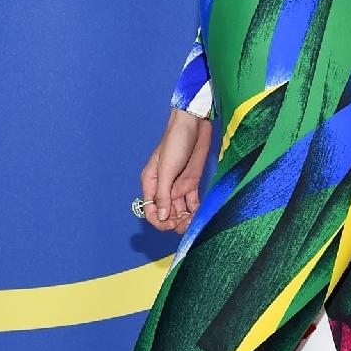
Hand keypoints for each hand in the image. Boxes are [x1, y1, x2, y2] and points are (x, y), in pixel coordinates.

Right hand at [140, 107, 213, 234]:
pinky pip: (192, 203)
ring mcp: (178, 186)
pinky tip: (199, 215)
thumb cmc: (175, 142)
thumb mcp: (166, 169)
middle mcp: (163, 187)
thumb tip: (161, 216)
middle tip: (186, 225)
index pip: (150, 210)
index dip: (159, 221)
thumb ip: (163, 194)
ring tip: (193, 222)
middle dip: (174, 222)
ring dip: (185, 219)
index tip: (170, 225)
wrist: (194, 125)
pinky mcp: (192, 183)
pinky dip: (195, 211)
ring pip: (179, 211)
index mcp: (150, 183)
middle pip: (166, 213)